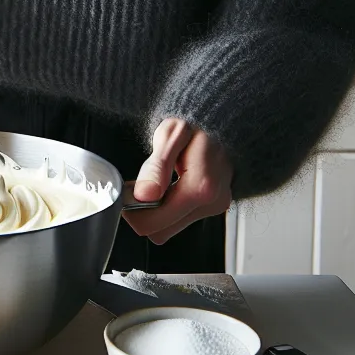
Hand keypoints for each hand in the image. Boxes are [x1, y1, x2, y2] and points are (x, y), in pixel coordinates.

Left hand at [121, 117, 233, 243]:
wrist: (225, 121)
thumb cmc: (198, 124)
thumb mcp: (172, 135)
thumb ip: (156, 167)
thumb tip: (144, 195)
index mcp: (201, 187)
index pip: (153, 225)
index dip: (134, 212)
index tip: (130, 193)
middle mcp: (211, 203)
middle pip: (160, 233)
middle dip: (144, 214)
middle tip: (140, 189)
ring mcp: (215, 207)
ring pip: (170, 230)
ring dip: (157, 213)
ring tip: (158, 186)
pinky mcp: (214, 208)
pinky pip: (181, 220)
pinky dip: (170, 210)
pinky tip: (170, 189)